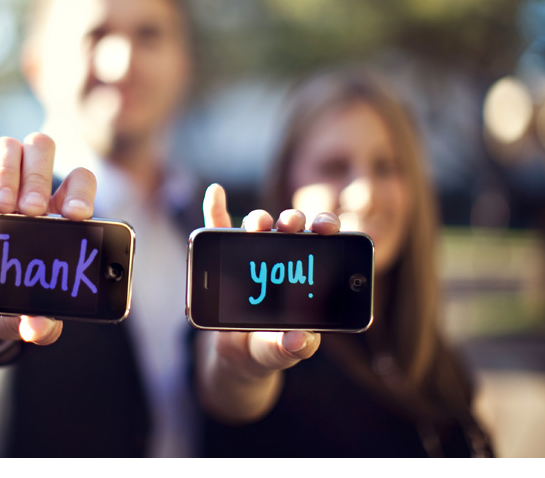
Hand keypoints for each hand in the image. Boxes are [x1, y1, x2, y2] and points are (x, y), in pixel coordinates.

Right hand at [0, 132, 96, 344]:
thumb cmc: (3, 301)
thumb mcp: (20, 317)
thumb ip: (36, 325)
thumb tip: (39, 328)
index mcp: (57, 216)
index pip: (79, 182)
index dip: (81, 189)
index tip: (75, 214)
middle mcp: (30, 195)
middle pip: (42, 150)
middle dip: (39, 177)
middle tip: (31, 211)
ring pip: (10, 149)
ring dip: (9, 173)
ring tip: (3, 208)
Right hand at [197, 183, 339, 421]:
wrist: (234, 353)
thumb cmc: (266, 348)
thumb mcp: (280, 352)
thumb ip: (292, 348)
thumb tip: (302, 340)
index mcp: (306, 275)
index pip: (322, 243)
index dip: (327, 229)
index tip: (328, 229)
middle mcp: (282, 258)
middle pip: (293, 228)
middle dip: (295, 219)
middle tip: (293, 225)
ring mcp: (252, 255)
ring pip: (260, 226)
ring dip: (261, 219)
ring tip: (260, 226)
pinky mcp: (224, 256)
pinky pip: (218, 228)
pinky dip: (216, 207)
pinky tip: (216, 192)